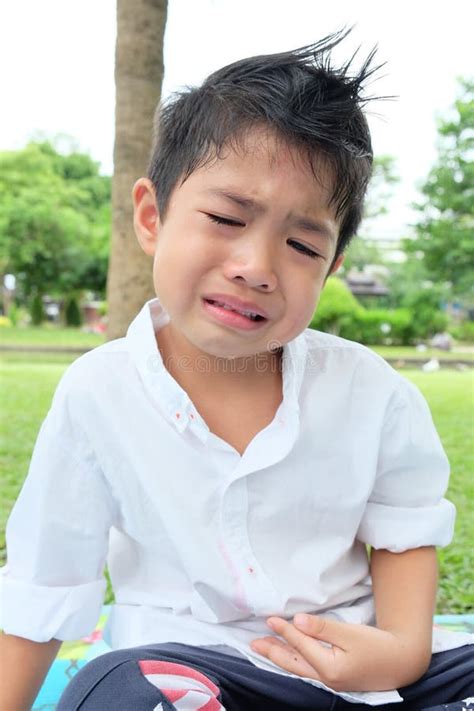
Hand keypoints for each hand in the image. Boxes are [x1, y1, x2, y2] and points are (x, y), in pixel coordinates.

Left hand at [250, 614, 420, 691]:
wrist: (402, 662)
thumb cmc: (378, 646)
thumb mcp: (351, 633)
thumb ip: (323, 628)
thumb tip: (297, 621)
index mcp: (330, 669)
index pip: (300, 646)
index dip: (284, 630)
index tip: (269, 618)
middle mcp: (326, 679)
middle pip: (293, 663)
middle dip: (272, 651)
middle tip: (254, 643)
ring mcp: (331, 681)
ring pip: (299, 667)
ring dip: (281, 656)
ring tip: (264, 647)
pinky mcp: (336, 677)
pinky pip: (307, 669)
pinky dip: (294, 660)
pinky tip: (290, 654)